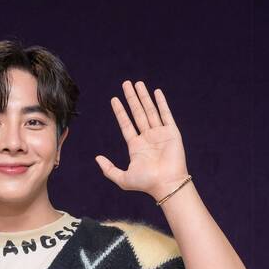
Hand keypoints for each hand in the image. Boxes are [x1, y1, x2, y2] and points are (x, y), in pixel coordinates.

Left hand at [95, 80, 189, 201]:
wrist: (166, 184)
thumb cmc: (146, 183)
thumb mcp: (122, 178)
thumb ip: (108, 169)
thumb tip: (97, 158)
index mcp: (136, 146)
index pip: (126, 124)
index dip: (120, 112)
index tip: (114, 99)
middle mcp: (147, 138)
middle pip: (137, 113)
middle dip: (131, 98)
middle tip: (126, 84)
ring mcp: (160, 134)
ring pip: (150, 111)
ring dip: (144, 97)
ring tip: (137, 83)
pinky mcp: (172, 132)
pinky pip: (166, 114)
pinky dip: (161, 103)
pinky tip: (156, 92)